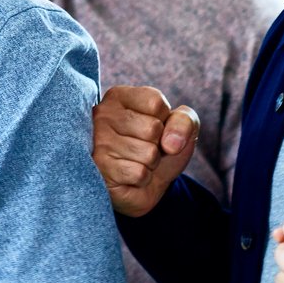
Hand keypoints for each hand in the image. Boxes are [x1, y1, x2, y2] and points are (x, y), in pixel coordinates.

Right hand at [91, 85, 198, 217]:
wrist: (147, 185)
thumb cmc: (160, 148)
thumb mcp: (180, 128)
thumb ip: (184, 121)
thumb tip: (171, 143)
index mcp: (119, 97)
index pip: (156, 103)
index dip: (166, 121)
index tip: (155, 127)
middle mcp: (103, 114)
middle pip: (153, 128)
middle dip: (159, 144)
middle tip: (145, 147)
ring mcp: (98, 141)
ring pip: (148, 153)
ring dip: (151, 163)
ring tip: (137, 161)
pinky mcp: (100, 169)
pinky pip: (140, 174)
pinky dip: (143, 178)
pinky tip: (130, 175)